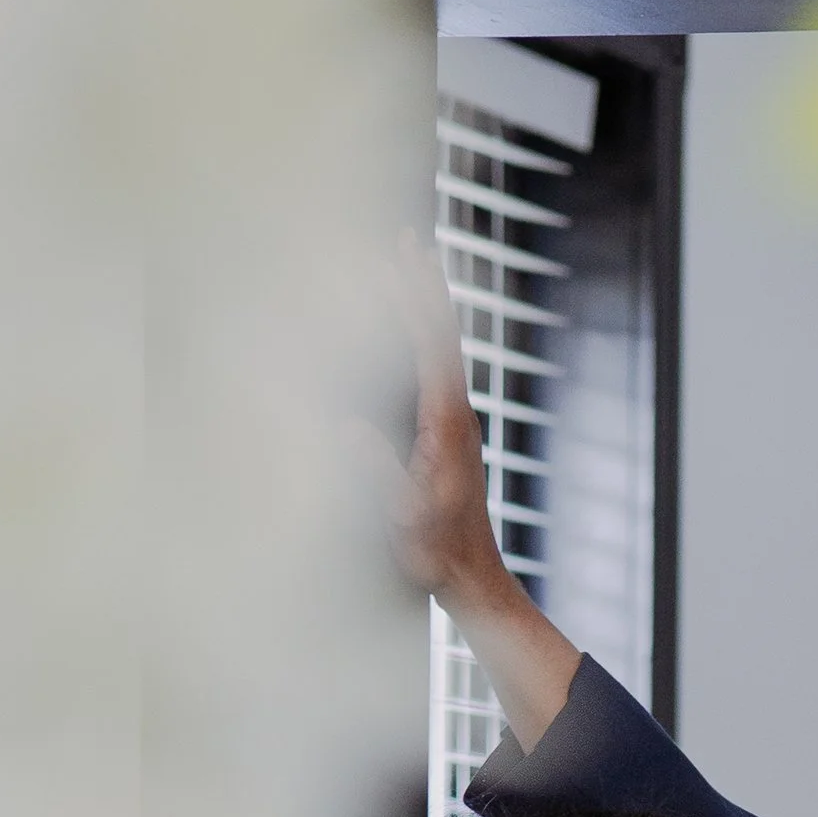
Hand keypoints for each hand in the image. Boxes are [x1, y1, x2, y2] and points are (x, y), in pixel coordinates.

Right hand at [370, 238, 511, 605]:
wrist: (473, 579)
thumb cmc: (436, 554)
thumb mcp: (401, 518)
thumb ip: (376, 472)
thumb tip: (345, 425)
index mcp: (447, 423)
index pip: (431, 344)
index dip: (414, 298)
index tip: (399, 256)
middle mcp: (457, 413)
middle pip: (442, 333)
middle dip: (423, 283)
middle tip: (407, 237)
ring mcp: (455, 422)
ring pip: (441, 347)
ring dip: (425, 304)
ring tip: (409, 264)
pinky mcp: (447, 434)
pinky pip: (435, 368)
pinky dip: (421, 335)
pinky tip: (409, 327)